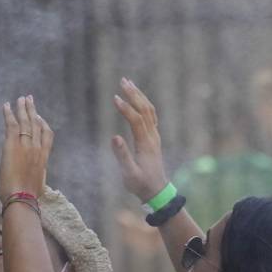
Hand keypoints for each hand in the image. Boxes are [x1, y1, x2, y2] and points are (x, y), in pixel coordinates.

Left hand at [0, 95, 53, 200]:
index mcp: (44, 158)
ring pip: (25, 121)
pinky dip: (8, 113)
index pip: (47, 135)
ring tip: (21, 98)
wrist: (21, 198)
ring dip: (23, 108)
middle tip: (30, 99)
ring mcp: (25, 145)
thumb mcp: (37, 185)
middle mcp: (37, 148)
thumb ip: (36, 177)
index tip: (40, 117)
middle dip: (33, 110)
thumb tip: (34, 180)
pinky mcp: (12, 145)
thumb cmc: (28, 197)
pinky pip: (11, 124)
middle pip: (36, 124)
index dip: (43, 124)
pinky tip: (6, 105)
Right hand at [111, 78, 168, 202]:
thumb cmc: (141, 184)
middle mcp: (152, 136)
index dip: (126, 108)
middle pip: (145, 110)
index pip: (136, 120)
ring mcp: (154, 136)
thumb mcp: (129, 174)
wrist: (157, 191)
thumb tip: (114, 137)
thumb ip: (122, 156)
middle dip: (134, 94)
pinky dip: (143, 103)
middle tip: (123, 80)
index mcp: (145, 144)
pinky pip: (151, 115)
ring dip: (139, 95)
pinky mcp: (153, 138)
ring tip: (128, 83)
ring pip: (149, 110)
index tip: (115, 98)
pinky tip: (137, 98)